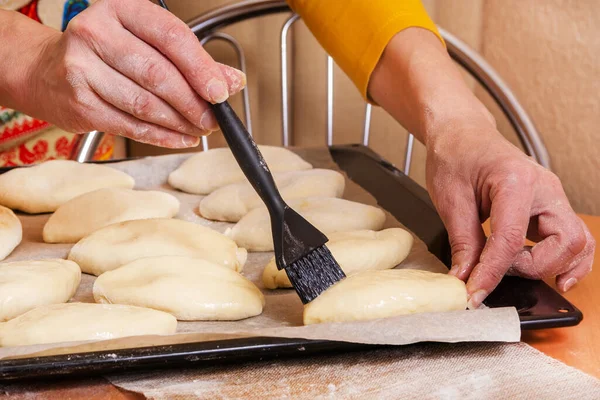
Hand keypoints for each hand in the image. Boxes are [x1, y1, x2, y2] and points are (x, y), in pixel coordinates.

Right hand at [24, 0, 245, 147]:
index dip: (202, 67)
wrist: (44, 70)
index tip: (221, 91)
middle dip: (193, 102)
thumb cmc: (104, 52)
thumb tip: (232, 80)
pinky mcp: (80, 103)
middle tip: (213, 118)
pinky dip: (162, 136)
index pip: (171, 36)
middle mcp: (96, 33)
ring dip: (180, 123)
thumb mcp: (146, 41)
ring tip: (199, 129)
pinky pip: (131, 126)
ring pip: (145, 104)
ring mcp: (82, 69)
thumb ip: (191, 59)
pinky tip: (180, 138)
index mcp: (120, 8)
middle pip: (158, 74)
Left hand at [426, 118, 594, 307]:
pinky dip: (566, 260)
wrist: (462, 133)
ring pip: (577, 242)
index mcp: (515, 181)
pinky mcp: (550, 205)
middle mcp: (544, 188)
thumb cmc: (455, 154)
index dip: (492, 273)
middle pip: (564, 242)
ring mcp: (552, 196)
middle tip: (497, 272)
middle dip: (532, 268)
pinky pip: (571, 237)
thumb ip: (463, 242)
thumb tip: (465, 278)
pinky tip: (552, 275)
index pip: (510, 239)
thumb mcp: (450, 199)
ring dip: (553, 266)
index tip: (475, 294)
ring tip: (519, 273)